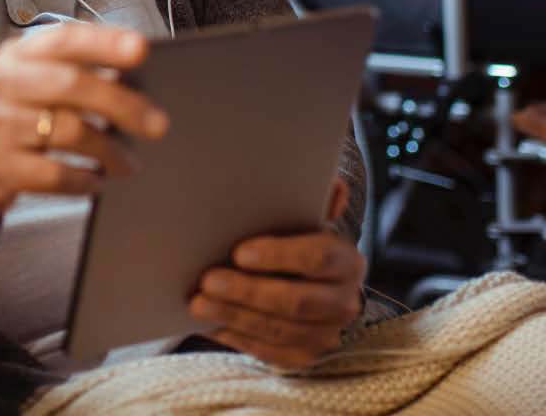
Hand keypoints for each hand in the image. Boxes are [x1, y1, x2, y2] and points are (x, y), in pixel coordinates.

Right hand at [0, 24, 168, 229]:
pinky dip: (85, 180)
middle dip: (122, 104)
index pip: (63, 40)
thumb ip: (64, 74)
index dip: (104, 42)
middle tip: (158, 124)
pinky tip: (97, 181)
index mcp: (15, 57)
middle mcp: (3, 85)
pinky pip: (55, 174)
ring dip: (110, 150)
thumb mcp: (20, 84)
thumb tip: (131, 80)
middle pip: (72, 86)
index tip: (142, 49)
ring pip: (70, 132)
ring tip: (129, 162)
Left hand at [188, 177, 365, 368]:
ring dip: (234, 316)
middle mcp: (344, 302)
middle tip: (207, 280)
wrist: (306, 281)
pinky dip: (236, 337)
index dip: (279, 256)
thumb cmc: (294, 240)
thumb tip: (333, 187)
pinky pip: (268, 352)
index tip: (239, 252)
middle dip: (247, 291)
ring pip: (278, 330)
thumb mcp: (304, 217)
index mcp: (347, 261)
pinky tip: (210, 323)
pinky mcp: (303, 357)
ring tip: (197, 303)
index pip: (318, 258)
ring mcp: (326, 335)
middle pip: (296, 301)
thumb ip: (315, 199)